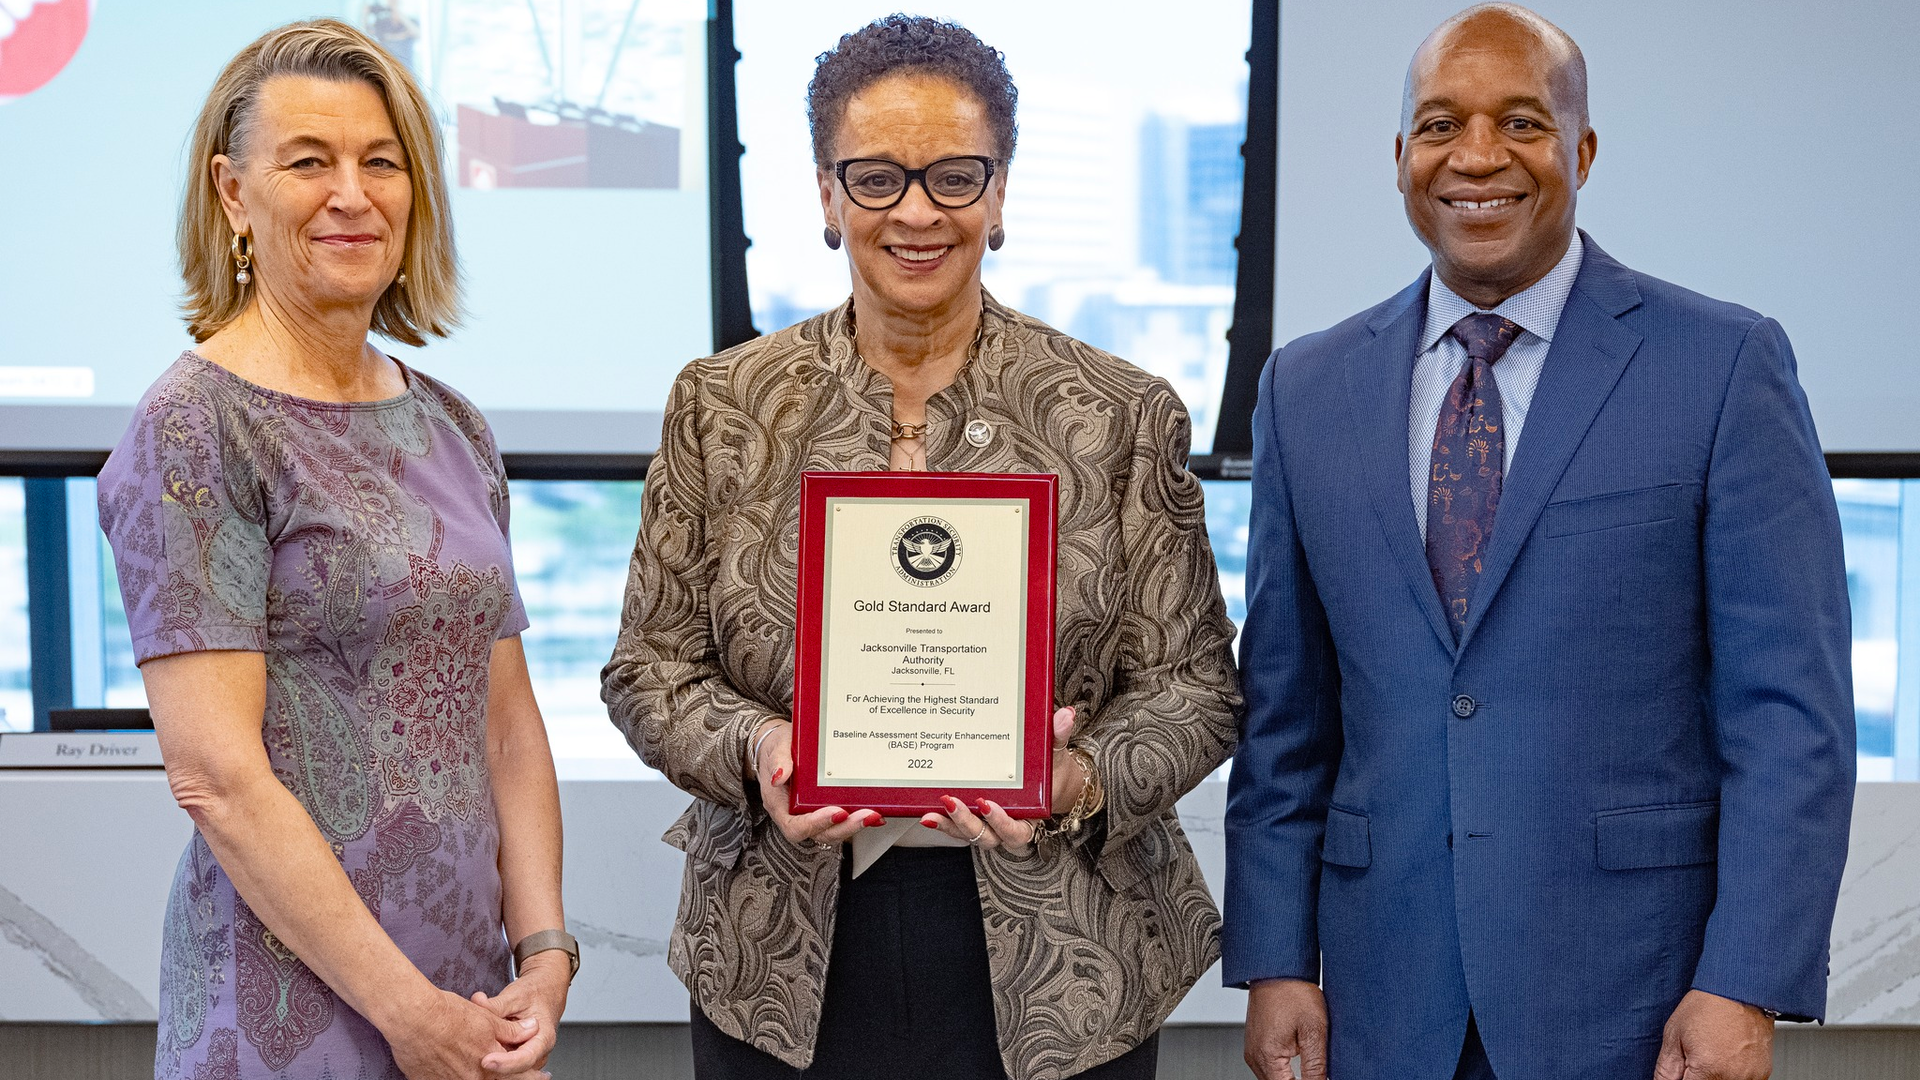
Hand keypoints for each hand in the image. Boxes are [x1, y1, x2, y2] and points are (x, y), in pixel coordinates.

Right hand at [384, 988, 535, 1079]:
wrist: (413, 1019)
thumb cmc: (447, 1015)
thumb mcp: (488, 1018)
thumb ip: (511, 1030)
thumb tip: (531, 1029)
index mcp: (489, 1063)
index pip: (514, 1074)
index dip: (529, 1076)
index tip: (541, 1076)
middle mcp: (471, 1078)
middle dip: (504, 1075)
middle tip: (520, 1073)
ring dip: (475, 1074)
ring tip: (467, 1063)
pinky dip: (451, 1075)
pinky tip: (450, 1067)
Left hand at [472, 952, 570, 1074]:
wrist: (545, 991)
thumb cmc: (535, 993)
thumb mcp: (516, 995)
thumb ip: (496, 1004)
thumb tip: (477, 1003)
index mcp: (544, 1037)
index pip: (526, 1058)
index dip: (505, 1063)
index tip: (486, 1060)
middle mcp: (539, 1052)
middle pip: (516, 1070)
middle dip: (495, 1064)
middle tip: (473, 1053)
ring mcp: (529, 1057)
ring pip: (508, 1070)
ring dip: (491, 1060)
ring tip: (475, 1043)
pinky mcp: (518, 1058)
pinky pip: (504, 1065)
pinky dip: (491, 1057)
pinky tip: (478, 1046)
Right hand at [753, 719, 881, 845]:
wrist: (781, 745)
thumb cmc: (777, 748)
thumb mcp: (775, 747)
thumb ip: (778, 760)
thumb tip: (779, 775)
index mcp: (781, 806)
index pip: (796, 827)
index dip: (816, 824)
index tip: (836, 812)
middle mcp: (797, 814)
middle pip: (821, 833)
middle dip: (845, 827)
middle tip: (865, 815)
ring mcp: (813, 813)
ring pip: (834, 830)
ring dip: (855, 826)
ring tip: (874, 815)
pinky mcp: (826, 807)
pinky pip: (842, 820)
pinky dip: (858, 819)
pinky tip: (876, 812)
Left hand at [920, 709, 1076, 853]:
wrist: (1046, 780)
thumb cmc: (1049, 772)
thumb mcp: (1055, 755)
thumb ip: (1058, 737)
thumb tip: (1066, 715)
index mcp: (1028, 819)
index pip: (1015, 831)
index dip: (1001, 823)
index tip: (988, 804)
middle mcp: (1004, 828)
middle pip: (985, 837)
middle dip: (966, 822)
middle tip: (952, 802)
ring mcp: (986, 825)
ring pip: (966, 834)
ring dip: (948, 825)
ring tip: (931, 812)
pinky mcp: (971, 818)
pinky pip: (955, 825)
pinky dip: (941, 820)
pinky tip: (925, 811)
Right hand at [1245, 978, 1328, 1079]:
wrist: (1276, 968)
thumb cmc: (1292, 991)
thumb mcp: (1314, 1031)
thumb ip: (1316, 1067)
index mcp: (1267, 1056)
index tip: (1318, 1077)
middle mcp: (1255, 1056)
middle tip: (1316, 1072)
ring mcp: (1252, 1051)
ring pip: (1273, 1079)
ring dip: (1291, 1079)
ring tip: (1308, 1064)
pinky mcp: (1254, 1045)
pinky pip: (1269, 1068)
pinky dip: (1284, 1070)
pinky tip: (1297, 1060)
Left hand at [1653, 989, 1772, 1079]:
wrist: (1740, 990)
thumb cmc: (1708, 1006)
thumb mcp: (1674, 1035)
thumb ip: (1666, 1069)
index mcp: (1708, 1070)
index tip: (1679, 1073)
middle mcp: (1733, 1078)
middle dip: (1694, 1077)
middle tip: (1693, 1059)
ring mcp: (1751, 1077)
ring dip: (1711, 1076)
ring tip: (1710, 1054)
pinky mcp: (1762, 1074)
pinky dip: (1729, 1075)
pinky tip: (1724, 1057)